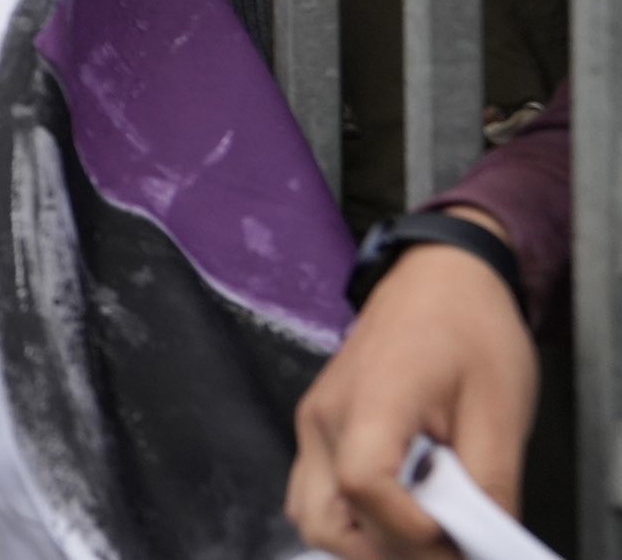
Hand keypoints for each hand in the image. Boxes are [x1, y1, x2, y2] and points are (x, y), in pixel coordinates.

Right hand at [287, 210, 536, 558]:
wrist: (437, 278)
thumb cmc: (469, 330)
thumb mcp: (501, 410)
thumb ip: (489, 485)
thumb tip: (480, 543)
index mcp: (373, 398)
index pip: (366, 486)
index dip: (411, 530)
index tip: (457, 537)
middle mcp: (326, 415)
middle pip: (324, 518)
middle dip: (385, 551)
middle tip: (442, 545)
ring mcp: (314, 422)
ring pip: (310, 514)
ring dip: (362, 541)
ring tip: (420, 530)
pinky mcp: (318, 428)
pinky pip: (317, 493)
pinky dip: (354, 519)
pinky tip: (400, 508)